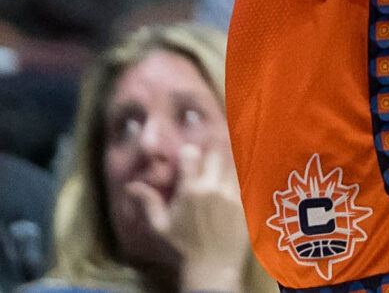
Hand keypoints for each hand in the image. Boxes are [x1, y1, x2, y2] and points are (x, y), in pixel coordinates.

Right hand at [133, 141, 248, 292]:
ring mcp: (231, 193)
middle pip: (216, 153)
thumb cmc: (183, 245)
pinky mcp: (245, 199)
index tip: (192, 146)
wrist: (212, 263)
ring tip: (234, 135)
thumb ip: (149, 202)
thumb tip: (131, 185)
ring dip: (232, 149)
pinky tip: (248, 156)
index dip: (192, 148)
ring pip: (234, 160)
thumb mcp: (161, 225)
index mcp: (189, 191)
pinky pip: (246, 175)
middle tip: (217, 132)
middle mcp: (211, 188)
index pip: (191, 156)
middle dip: (215, 143)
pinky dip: (245, 165)